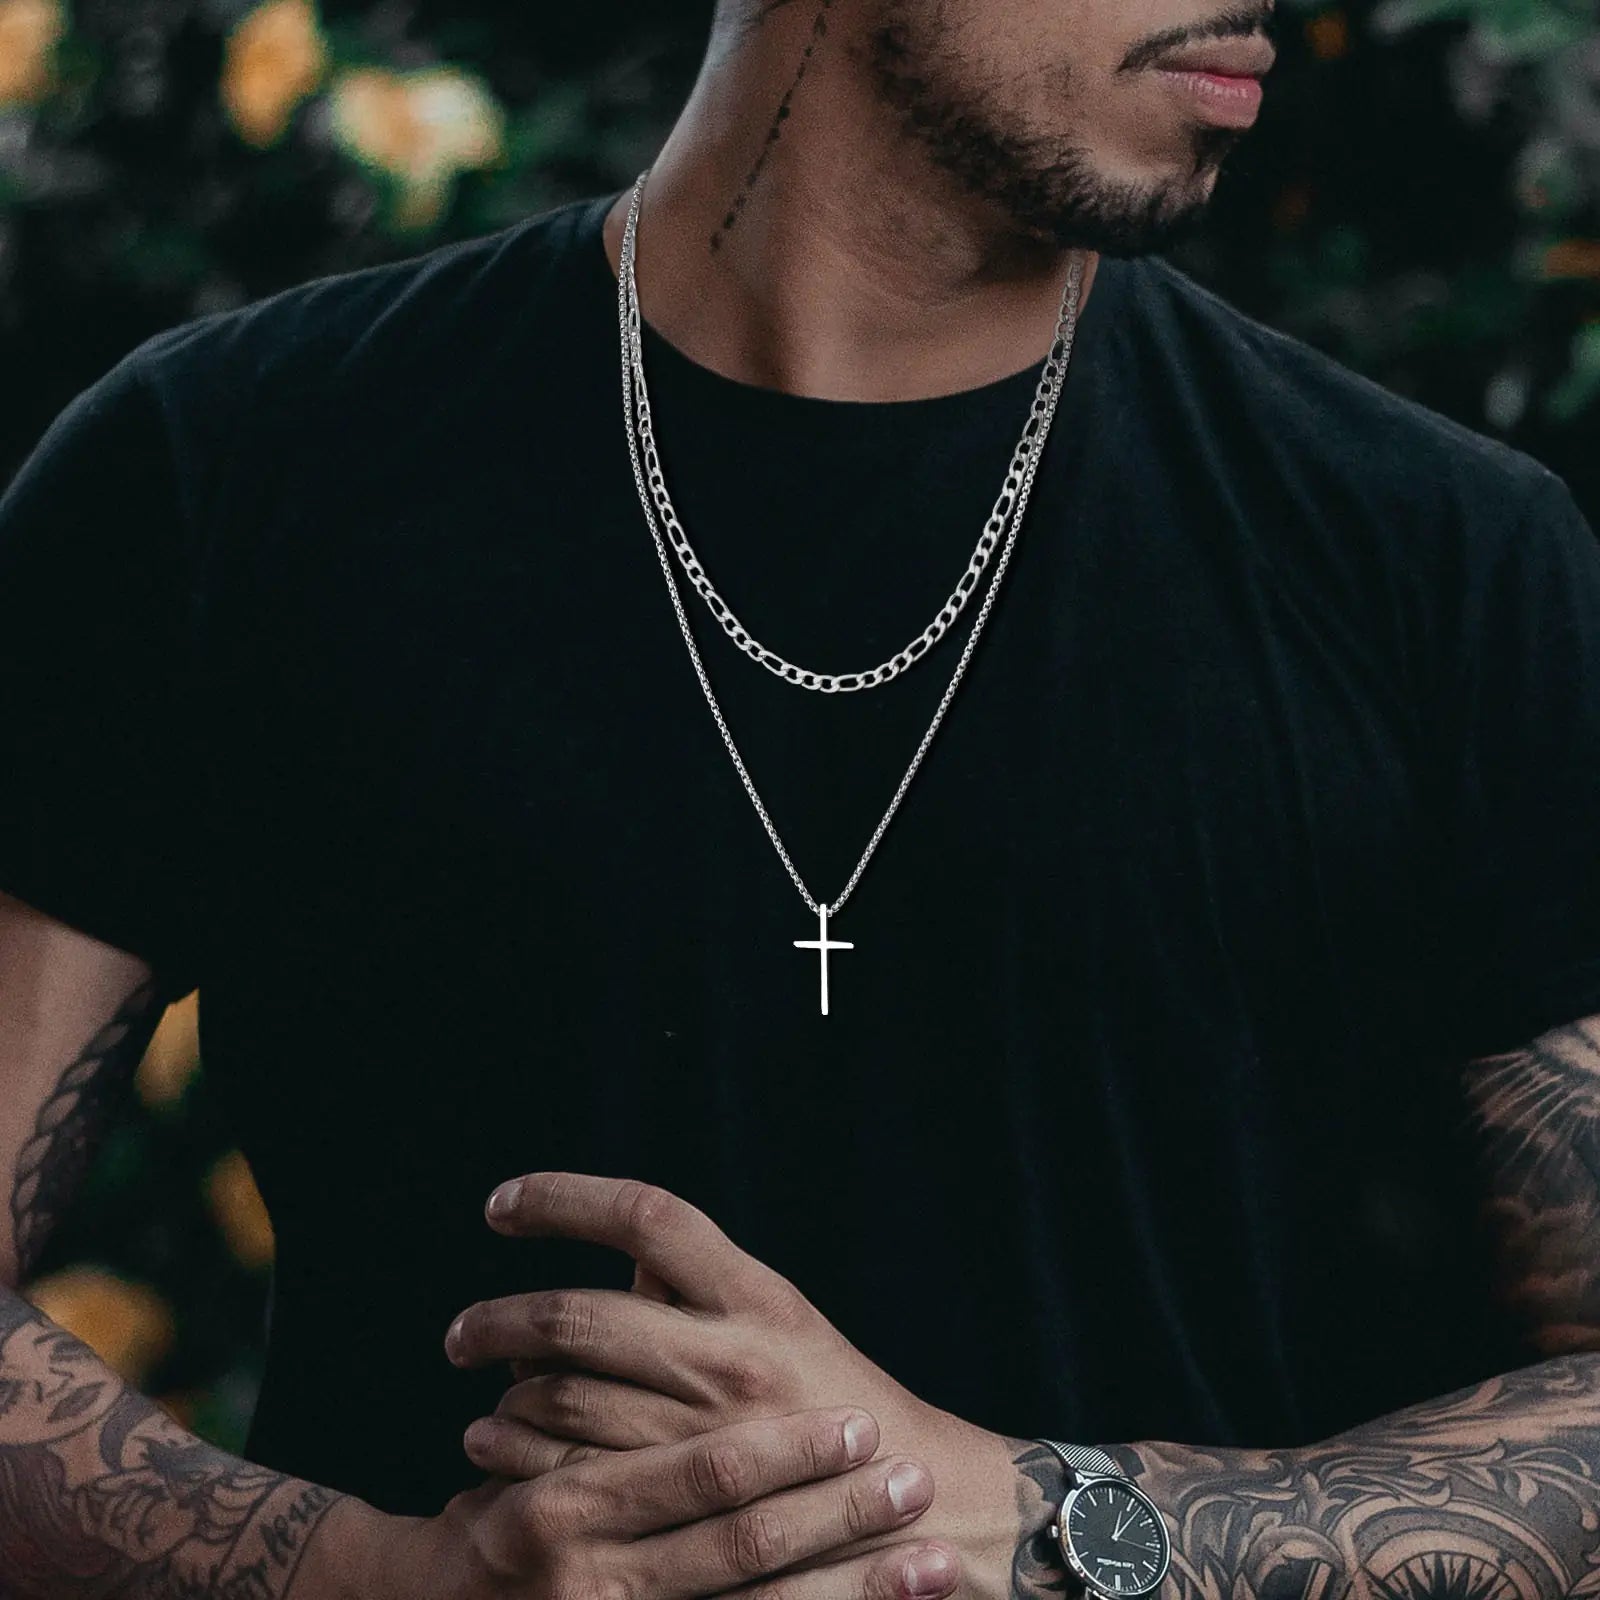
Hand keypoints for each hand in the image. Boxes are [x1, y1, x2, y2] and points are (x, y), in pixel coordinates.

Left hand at [444, 1173, 1029, 1599]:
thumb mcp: (783, 1324)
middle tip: (457, 1332)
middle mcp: (729, 1357)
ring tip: (476, 1396)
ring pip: (560, 1399)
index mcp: (757, 1296)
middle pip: (578, 1314)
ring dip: (502, 1394)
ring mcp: (705, 1437)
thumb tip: (624, 1269)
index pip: (644, 1216)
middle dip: (498, 1317)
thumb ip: (702, 1293)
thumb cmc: (838, 1404)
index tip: (500, 1205)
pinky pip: (572, 1476)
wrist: (923, 1509)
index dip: (564, 1196)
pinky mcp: (688, 1509)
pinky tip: (496, 1451)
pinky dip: (520, 1455)